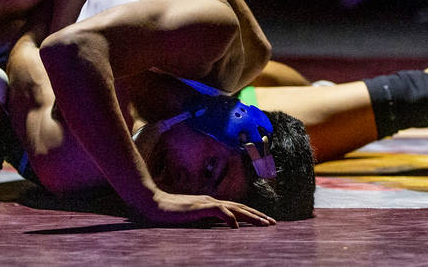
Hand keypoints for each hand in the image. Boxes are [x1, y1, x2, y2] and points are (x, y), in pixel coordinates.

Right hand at [136, 190, 276, 227]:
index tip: (264, 222)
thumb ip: (203, 220)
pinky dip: (230, 218)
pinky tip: (236, 227)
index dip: (251, 215)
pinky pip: (219, 212)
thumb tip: (216, 227)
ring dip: (251, 217)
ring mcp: (207, 203)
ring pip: (235, 209)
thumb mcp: (190, 218)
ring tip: (264, 224)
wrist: (153, 203)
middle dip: (258, 216)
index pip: (236, 209)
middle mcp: (212, 201)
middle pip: (241, 208)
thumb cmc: (169, 213)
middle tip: (273, 224)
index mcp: (211, 204)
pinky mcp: (200, 208)